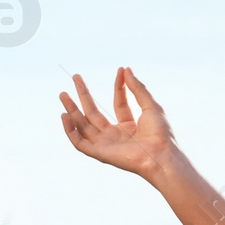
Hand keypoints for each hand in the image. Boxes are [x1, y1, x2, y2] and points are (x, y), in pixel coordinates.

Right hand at [59, 67, 178, 179]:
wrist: (161, 154)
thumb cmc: (161, 134)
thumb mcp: (150, 106)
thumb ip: (138, 88)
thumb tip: (126, 70)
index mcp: (131, 127)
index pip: (119, 104)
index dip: (118, 87)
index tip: (120, 70)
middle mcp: (116, 136)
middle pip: (95, 114)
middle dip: (84, 96)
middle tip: (75, 77)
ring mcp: (107, 145)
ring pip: (83, 126)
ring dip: (72, 110)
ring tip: (63, 94)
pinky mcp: (100, 153)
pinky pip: (79, 143)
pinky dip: (70, 131)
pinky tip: (65, 115)